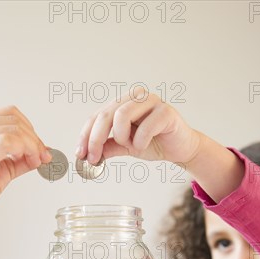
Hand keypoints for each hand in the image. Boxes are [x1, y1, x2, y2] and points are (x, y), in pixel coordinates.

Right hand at [0, 105, 51, 226]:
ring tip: (34, 161)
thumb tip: (45, 151)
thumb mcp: (3, 168)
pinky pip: (7, 142)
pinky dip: (23, 149)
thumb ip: (22, 157)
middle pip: (14, 120)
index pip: (9, 114)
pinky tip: (26, 160)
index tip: (39, 146)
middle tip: (41, 156)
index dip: (30, 128)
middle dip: (34, 138)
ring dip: (32, 145)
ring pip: (14, 129)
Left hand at [76, 88, 200, 165]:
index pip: (96, 116)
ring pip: (121, 115)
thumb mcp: (124, 146)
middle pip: (105, 115)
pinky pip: (144, 127)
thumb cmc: (154, 142)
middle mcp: (135, 97)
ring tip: (131, 145)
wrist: (179, 149)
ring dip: (121, 137)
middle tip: (94, 158)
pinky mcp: (165, 111)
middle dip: (95, 140)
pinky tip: (144, 145)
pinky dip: (140, 142)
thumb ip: (107, 147)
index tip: (80, 154)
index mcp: (122, 103)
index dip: (85, 136)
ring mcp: (151, 101)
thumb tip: (87, 154)